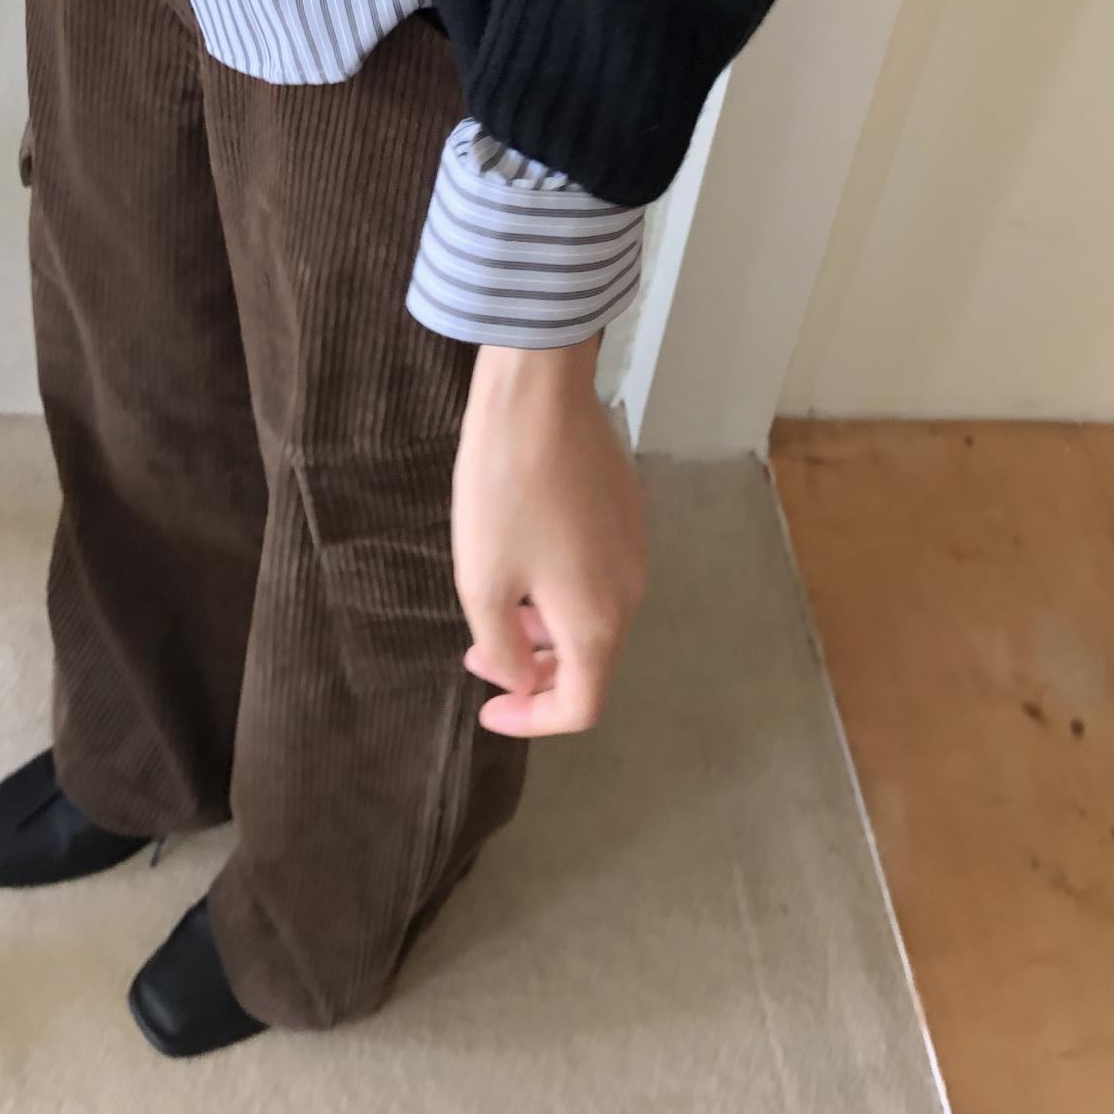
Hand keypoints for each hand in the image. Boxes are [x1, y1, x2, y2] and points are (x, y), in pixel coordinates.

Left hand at [452, 334, 646, 735]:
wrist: (540, 393)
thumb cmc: (504, 490)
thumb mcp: (482, 581)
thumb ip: (502, 648)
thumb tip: (522, 680)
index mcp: (598, 621)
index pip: (580, 706)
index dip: (531, 721)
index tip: (486, 709)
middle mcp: (630, 591)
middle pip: (590, 660)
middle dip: (533, 670)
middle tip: (479, 652)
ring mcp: (635, 546)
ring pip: (593, 614)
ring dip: (545, 626)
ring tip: (496, 598)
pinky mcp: (628, 509)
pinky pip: (598, 572)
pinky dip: (562, 587)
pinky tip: (523, 551)